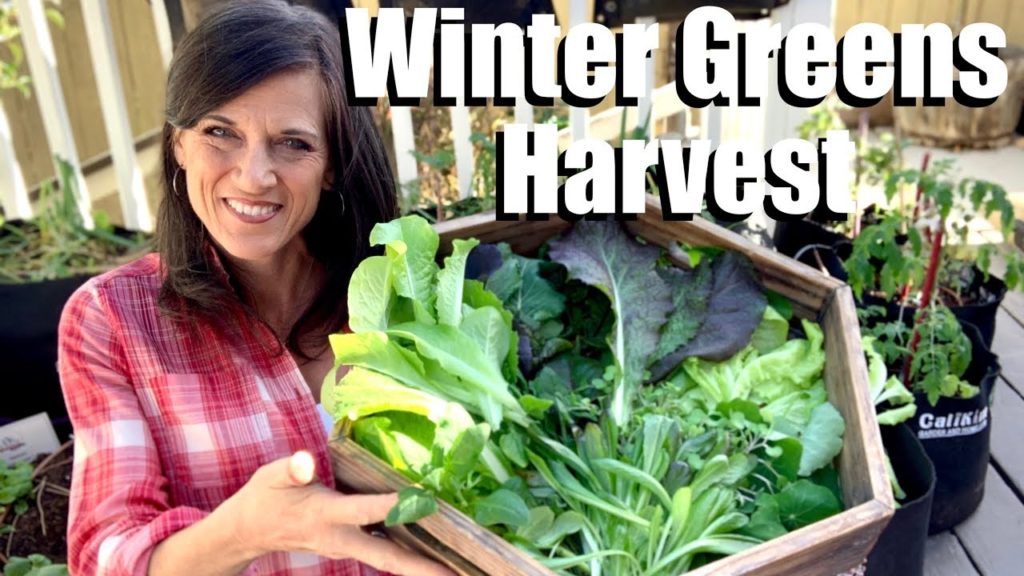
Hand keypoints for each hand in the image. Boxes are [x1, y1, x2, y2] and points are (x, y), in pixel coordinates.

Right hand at [220, 451, 454, 575]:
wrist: (249, 531)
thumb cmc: (265, 497)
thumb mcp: (272, 476)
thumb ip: (292, 469)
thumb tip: (305, 461)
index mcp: (324, 515)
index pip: (362, 511)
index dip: (391, 505)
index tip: (422, 498)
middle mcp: (340, 538)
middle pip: (387, 557)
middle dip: (421, 567)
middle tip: (456, 573)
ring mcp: (346, 548)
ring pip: (389, 561)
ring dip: (421, 567)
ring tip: (458, 570)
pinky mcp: (351, 547)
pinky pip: (384, 555)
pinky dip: (410, 557)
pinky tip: (436, 554)